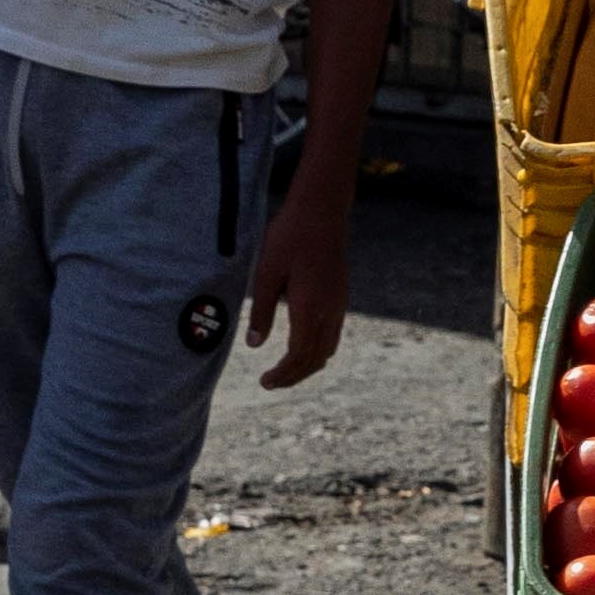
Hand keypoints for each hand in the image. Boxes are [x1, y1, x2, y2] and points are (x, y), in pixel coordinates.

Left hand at [248, 192, 349, 389]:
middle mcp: (329, 311)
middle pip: (316, 359)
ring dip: (307, 365)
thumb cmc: (289, 237)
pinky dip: (317, 350)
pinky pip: (332, 335)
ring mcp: (339, 305)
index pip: (299, 355)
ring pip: (328, 349)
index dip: (283, 374)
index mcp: (309, 308)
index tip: (265, 382)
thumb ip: (261, 310)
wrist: (322, 212)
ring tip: (285, 370)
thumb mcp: (266, 272)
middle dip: (294, 376)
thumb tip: (254, 344)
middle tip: (270, 382)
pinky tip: (301, 346)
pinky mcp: (340, 298)